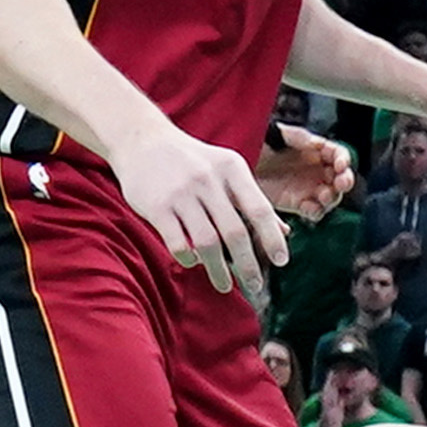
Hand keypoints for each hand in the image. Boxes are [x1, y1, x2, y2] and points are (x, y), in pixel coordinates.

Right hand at [116, 117, 290, 294]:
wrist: (142, 140)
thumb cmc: (191, 160)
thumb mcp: (226, 169)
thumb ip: (252, 199)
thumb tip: (284, 232)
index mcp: (231, 168)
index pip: (260, 209)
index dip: (273, 238)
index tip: (281, 262)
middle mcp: (208, 179)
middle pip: (235, 232)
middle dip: (249, 265)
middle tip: (255, 285)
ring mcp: (181, 193)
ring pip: (207, 243)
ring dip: (219, 271)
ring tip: (224, 286)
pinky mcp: (157, 207)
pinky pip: (178, 243)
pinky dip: (189, 258)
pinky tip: (194, 262)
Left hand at [256, 125, 357, 223]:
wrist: (237, 165)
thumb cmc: (259, 143)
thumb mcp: (279, 134)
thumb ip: (299, 138)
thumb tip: (318, 144)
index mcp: (317, 150)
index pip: (338, 154)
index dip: (343, 159)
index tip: (340, 164)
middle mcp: (317, 170)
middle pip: (341, 177)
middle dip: (344, 181)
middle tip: (341, 184)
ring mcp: (309, 188)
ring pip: (331, 196)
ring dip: (332, 197)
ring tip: (323, 196)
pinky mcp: (298, 204)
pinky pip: (314, 211)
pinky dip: (316, 211)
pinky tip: (308, 208)